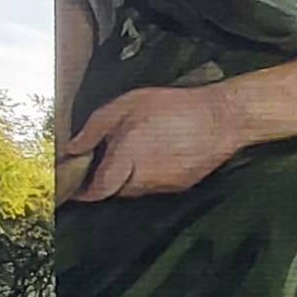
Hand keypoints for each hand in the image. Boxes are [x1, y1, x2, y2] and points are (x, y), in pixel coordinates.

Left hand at [59, 84, 242, 202]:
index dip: (81, 190)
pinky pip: (155, 184)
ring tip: (142, 147)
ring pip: (135, 187)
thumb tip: (73, 148)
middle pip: (114, 189)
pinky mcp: (179, 187)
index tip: (74, 184)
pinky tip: (163, 150)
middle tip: (111, 153)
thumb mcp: (129, 104)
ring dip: (130, 174)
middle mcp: (141, 180)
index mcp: (125, 160)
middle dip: (107, 176)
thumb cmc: (176, 106)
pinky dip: (152, 172)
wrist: (223, 118)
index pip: (94, 192)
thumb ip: (96, 127)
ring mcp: (162, 187)